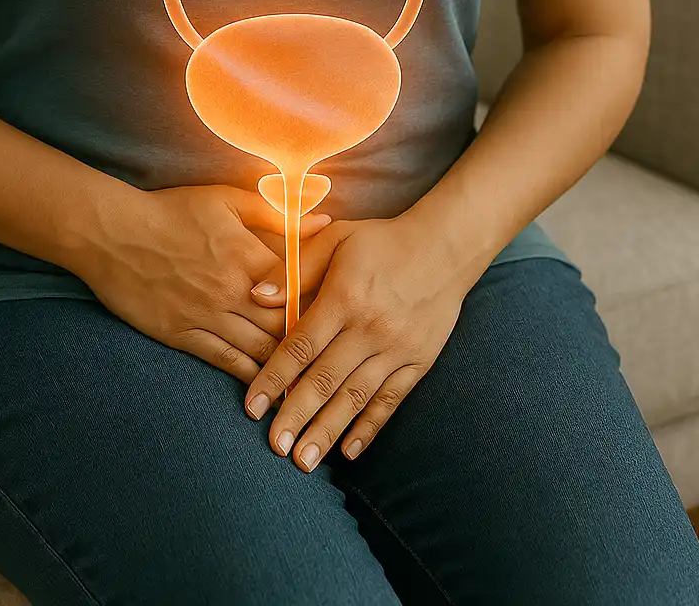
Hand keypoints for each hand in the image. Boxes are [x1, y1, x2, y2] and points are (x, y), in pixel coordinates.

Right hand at [73, 179, 331, 385]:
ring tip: (314, 385)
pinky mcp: (182, 335)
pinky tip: (267, 389)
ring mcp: (206, 316)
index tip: (346, 316)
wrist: (112, 233)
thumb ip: (277, 213)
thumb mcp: (227, 200)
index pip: (300, 289)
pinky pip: (224, 361)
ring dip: (286, 369)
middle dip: (312, 345)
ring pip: (258, 351)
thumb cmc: (171, 210)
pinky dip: (249, 376)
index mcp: (247, 255)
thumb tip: (324, 218)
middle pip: (285, 327)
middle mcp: (232, 292)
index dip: (325, 304)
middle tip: (339, 360)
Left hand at [243, 211, 468, 470]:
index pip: (301, 346)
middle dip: (296, 416)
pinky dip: (370, 428)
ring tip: (304, 460)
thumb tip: (256, 296)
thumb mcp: (336, 238)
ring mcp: (396, 348)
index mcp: (344, 297)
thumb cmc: (382, 240)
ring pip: (355, 397)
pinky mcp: (418, 361)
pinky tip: (349, 451)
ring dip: (327, 431)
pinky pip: (390, 401)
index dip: (273, 378)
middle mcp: (369, 327)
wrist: (446, 246)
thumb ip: (296, 269)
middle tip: (274, 447)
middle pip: (325, 379)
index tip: (251, 407)